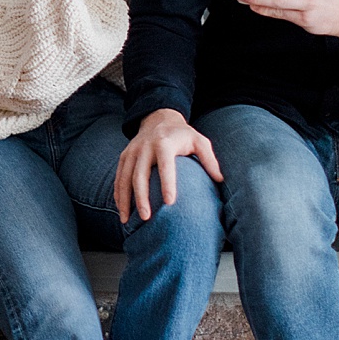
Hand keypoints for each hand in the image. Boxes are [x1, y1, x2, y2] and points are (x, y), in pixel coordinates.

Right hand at [114, 108, 222, 222]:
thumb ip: (210, 159)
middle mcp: (144, 147)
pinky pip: (118, 177)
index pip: (165, 165)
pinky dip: (118, 194)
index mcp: (164, 143)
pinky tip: (121, 210)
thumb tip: (220, 179)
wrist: (159, 118)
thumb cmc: (182, 135)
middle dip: (141, 197)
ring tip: (127, 220)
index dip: (167, 183)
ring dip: (124, 200)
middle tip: (147, 218)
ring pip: (125, 178)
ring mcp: (132, 151)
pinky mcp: (124, 156)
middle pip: (140, 174)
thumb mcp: (199, 141)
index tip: (169, 203)